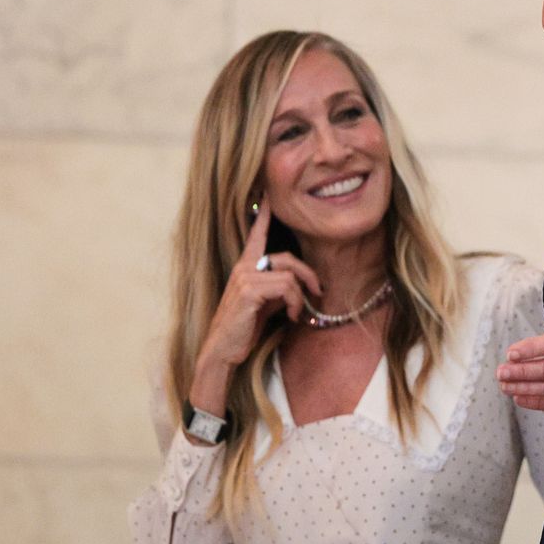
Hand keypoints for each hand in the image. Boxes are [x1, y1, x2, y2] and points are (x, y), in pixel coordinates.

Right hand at [188, 203, 322, 414]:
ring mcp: (244, 278)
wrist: (224, 349)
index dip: (264, 214)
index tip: (268, 193)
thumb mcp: (266, 304)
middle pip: (287, 257)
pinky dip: (295, 303)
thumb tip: (299, 284)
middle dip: (309, 275)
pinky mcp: (248, 291)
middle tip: (319, 292)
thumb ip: (279, 288)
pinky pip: (286, 287)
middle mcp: (244, 267)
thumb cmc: (245, 328)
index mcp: (247, 267)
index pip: (256, 234)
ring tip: (297, 313)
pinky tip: (291, 317)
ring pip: (289, 274)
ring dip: (301, 296)